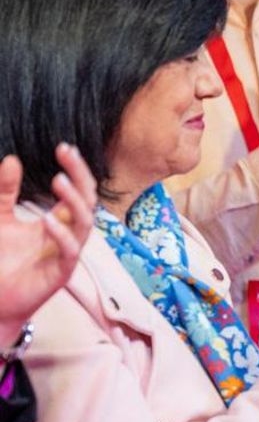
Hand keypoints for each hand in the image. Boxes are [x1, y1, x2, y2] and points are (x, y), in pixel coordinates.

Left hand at [0, 144, 96, 345]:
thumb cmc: (0, 260)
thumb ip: (6, 192)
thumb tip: (12, 160)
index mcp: (60, 222)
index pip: (77, 191)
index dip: (75, 169)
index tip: (63, 148)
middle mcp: (68, 235)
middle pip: (87, 201)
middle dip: (80, 176)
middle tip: (67, 154)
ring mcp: (67, 254)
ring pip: (84, 223)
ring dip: (74, 201)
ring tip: (58, 181)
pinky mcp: (60, 274)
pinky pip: (69, 251)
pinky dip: (61, 235)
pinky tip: (47, 220)